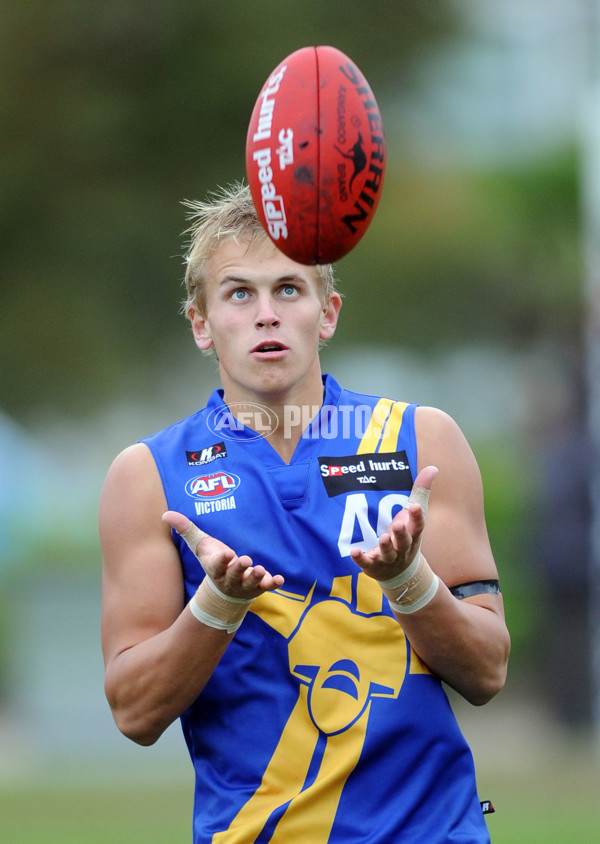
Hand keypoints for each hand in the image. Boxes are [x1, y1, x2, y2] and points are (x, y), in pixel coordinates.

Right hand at [162, 511, 284, 598]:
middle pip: (233, 575)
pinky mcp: (259, 586)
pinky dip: (273, 583)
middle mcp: (230, 579)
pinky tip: (280, 579)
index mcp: (215, 568)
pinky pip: (267, 586)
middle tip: (245, 560)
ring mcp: (245, 584)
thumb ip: (186, 529)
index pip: (216, 565)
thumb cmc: (214, 561)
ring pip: (251, 583)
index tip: (226, 553)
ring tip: (260, 570)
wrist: (225, 591)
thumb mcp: (199, 545)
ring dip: (256, 577)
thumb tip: (165, 514)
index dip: (221, 560)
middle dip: (239, 568)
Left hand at [350, 466, 437, 581]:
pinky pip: (367, 563)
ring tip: (383, 538)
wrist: (401, 573)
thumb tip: (433, 467)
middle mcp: (403, 548)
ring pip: (388, 554)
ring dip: (385, 546)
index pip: (418, 526)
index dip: (417, 517)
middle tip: (397, 524)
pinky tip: (354, 551)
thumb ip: (421, 491)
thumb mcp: (413, 516)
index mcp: (413, 535)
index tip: (416, 506)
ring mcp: (389, 558)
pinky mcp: (373, 565)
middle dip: (401, 534)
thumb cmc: (407, 537)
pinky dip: (361, 558)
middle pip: (404, 542)